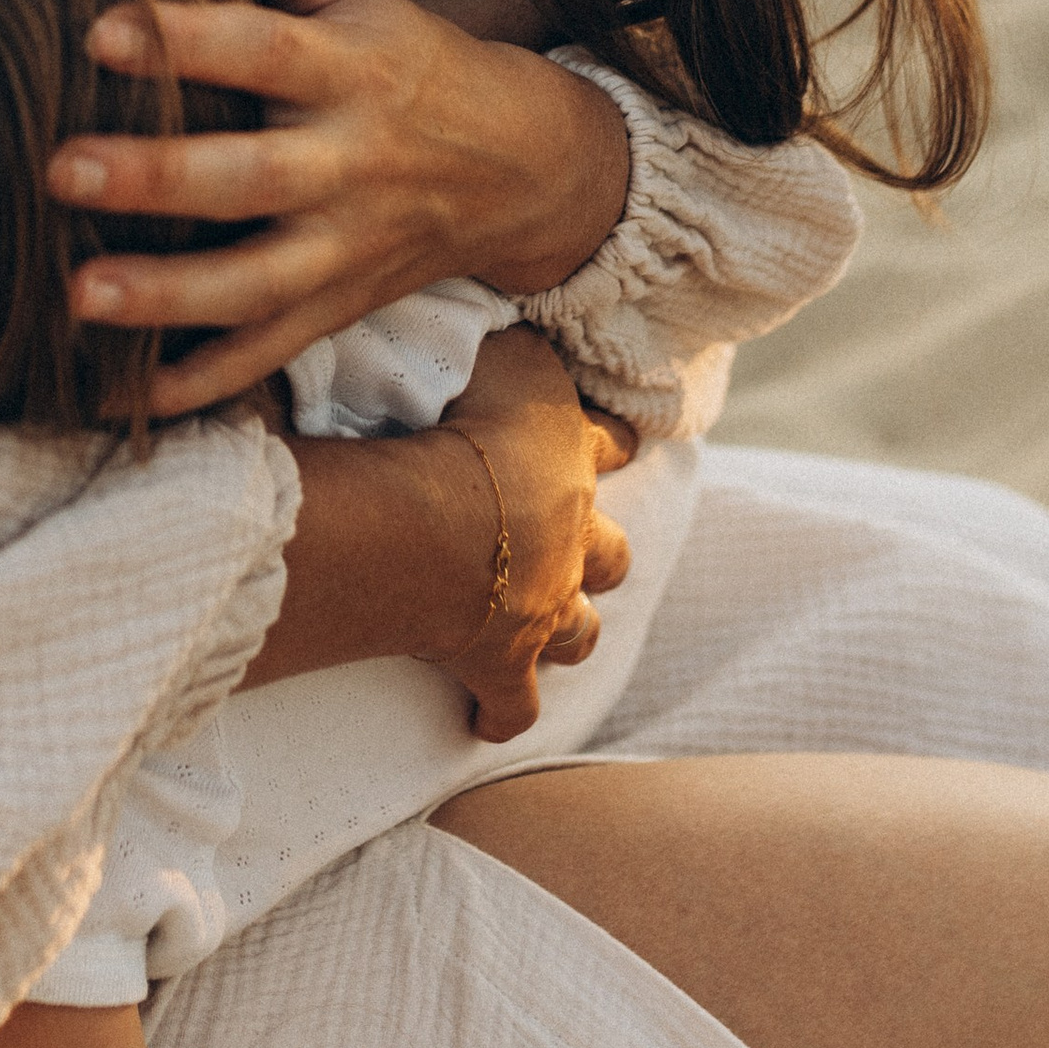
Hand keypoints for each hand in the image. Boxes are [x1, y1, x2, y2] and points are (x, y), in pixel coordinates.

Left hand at [47, 0, 631, 416]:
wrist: (522, 169)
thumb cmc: (407, 65)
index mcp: (344, 70)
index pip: (259, 47)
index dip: (183, 38)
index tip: (96, 28)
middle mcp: (346, 164)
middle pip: (248, 177)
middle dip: (156, 179)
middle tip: (58, 170)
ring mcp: (344, 249)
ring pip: (254, 285)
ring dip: (167, 299)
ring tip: (75, 297)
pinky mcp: (337, 311)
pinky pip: (264, 358)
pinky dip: (197, 389)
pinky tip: (115, 402)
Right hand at [438, 331, 632, 742]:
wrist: (438, 516)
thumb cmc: (462, 423)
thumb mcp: (496, 352)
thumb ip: (508, 345)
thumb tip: (509, 327)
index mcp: (571, 458)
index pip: (607, 444)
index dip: (608, 443)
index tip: (609, 443)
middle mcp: (574, 540)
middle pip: (610, 554)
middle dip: (599, 554)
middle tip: (574, 548)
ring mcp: (543, 609)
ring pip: (579, 632)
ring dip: (568, 628)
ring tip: (546, 628)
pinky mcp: (502, 663)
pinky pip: (512, 703)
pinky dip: (502, 711)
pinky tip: (485, 719)